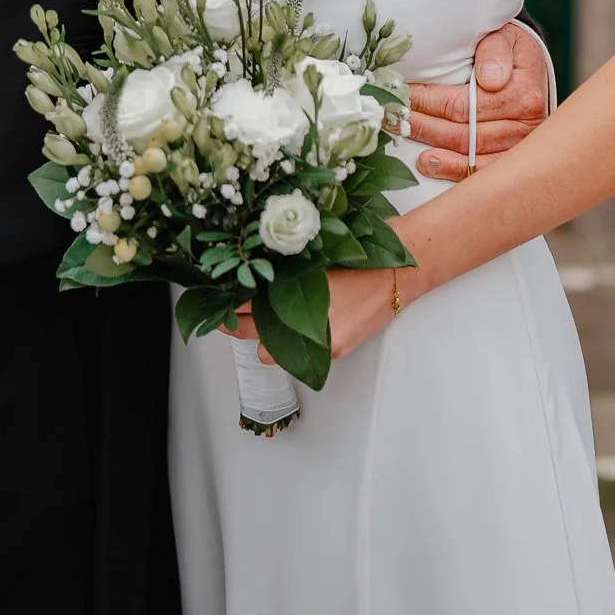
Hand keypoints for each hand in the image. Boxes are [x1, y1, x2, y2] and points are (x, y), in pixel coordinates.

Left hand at [236, 269, 400, 366]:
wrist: (397, 275)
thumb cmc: (359, 259)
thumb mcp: (314, 258)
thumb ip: (283, 272)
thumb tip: (254, 283)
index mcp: (295, 289)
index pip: (247, 304)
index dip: (229, 304)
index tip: (216, 302)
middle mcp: (304, 318)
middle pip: (253, 333)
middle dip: (239, 327)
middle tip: (228, 319)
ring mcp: (320, 340)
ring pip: (274, 351)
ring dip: (267, 341)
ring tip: (265, 325)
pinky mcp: (335, 351)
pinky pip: (302, 356)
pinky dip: (295, 346)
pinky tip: (295, 332)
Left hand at [408, 21, 549, 182]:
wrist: (528, 66)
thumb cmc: (510, 50)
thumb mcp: (505, 37)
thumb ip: (495, 52)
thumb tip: (489, 79)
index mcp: (523, 92)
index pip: (465, 105)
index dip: (428, 102)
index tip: (403, 95)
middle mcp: (525, 124)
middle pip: (463, 133)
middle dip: (423, 124)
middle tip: (393, 117)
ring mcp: (520, 145)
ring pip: (469, 154)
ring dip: (432, 147)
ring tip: (404, 135)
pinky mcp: (513, 159)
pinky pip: (481, 170)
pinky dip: (453, 170)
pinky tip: (429, 164)